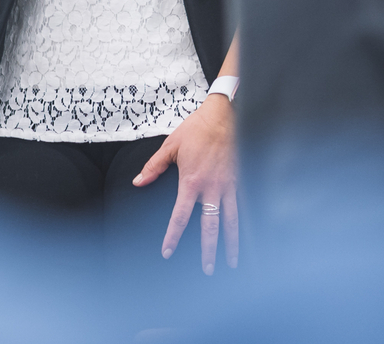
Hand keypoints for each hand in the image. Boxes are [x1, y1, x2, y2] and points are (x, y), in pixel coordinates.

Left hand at [134, 92, 238, 273]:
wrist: (223, 114)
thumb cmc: (197, 128)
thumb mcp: (170, 145)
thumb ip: (154, 166)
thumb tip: (138, 182)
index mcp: (192, 181)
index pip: (181, 216)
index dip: (173, 235)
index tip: (168, 251)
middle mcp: (212, 187)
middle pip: (210, 226)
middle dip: (209, 250)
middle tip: (208, 269)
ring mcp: (229, 185)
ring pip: (230, 220)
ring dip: (231, 242)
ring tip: (232, 262)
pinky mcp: (240, 180)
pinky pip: (242, 205)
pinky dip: (243, 222)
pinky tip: (245, 236)